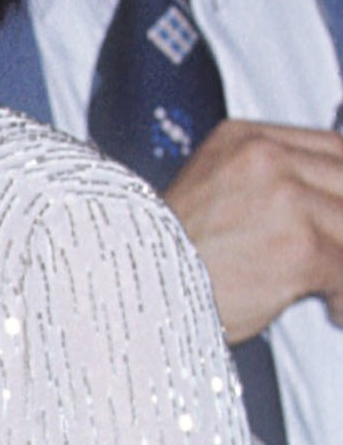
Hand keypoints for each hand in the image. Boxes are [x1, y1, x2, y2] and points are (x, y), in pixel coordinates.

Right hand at [165, 118, 342, 339]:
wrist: (124, 298)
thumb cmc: (158, 265)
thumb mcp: (209, 198)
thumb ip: (263, 188)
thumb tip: (318, 208)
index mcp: (243, 140)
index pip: (331, 149)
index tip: (340, 211)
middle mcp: (265, 157)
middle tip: (338, 256)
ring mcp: (284, 198)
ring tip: (336, 287)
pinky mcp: (298, 244)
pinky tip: (331, 305)